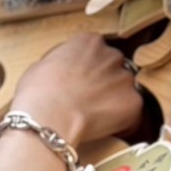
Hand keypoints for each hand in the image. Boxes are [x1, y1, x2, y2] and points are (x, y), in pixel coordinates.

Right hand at [13, 35, 141, 147]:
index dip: (84, 68)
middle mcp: (112, 55)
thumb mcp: (40, 66)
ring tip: (90, 117)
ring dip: (111, 101)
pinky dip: (120, 121)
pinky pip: (130, 113)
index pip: (94, 51)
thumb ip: (60, 63)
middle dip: (102, 82)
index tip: (76, 81)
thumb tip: (62, 73)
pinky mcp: (133, 103)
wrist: (47, 117)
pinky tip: (100, 128)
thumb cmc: (37, 94)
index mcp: (89, 42)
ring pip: (123, 89)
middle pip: (112, 67)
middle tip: (83, 100)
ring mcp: (125, 79)